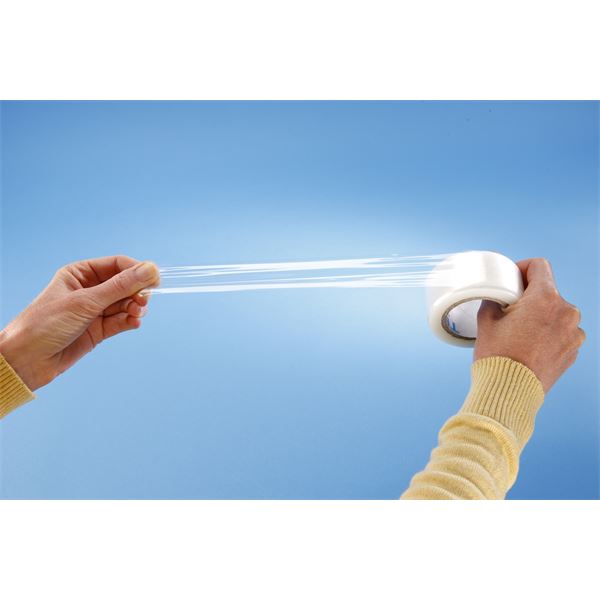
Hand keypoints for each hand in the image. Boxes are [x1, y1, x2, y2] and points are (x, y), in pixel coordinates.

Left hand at [0, 256, 159, 390]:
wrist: (26, 361)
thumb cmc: (45, 325)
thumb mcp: (85, 302)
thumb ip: (120, 286)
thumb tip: (149, 270)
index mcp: (80, 274)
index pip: (117, 265)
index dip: (137, 270)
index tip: (154, 279)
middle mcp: (89, 290)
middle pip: (125, 284)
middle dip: (137, 292)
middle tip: (144, 301)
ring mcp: (94, 311)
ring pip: (126, 304)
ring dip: (135, 308)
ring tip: (136, 314)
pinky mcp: (98, 330)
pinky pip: (121, 321)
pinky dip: (130, 321)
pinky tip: (133, 323)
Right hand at [474, 258, 584, 391]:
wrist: (509, 392)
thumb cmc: (497, 356)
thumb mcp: (486, 320)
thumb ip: (495, 299)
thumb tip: (498, 296)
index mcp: (545, 299)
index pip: (539, 266)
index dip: (522, 268)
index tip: (513, 279)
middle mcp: (566, 312)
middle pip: (547, 292)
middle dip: (529, 297)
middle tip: (509, 311)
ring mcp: (573, 333)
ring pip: (555, 313)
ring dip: (540, 316)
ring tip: (519, 333)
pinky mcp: (573, 351)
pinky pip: (561, 333)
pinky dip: (547, 334)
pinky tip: (529, 346)